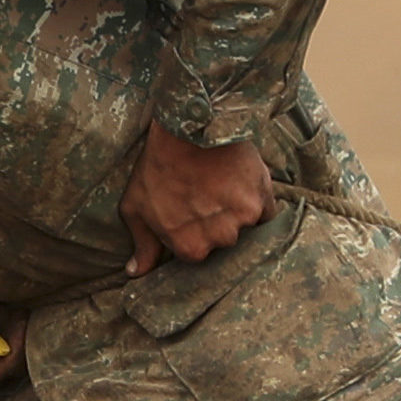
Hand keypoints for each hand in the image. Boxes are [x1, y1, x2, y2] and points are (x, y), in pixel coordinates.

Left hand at [123, 125, 274, 274]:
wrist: (187, 128)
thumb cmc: (157, 167)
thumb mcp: (136, 207)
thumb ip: (142, 244)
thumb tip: (134, 272)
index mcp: (190, 247)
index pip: (197, 251)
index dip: (192, 231)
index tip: (188, 212)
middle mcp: (219, 238)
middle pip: (222, 239)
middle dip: (215, 222)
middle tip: (204, 194)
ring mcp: (243, 219)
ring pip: (244, 225)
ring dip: (236, 211)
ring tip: (221, 185)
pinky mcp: (262, 198)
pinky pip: (266, 212)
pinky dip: (258, 203)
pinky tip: (242, 185)